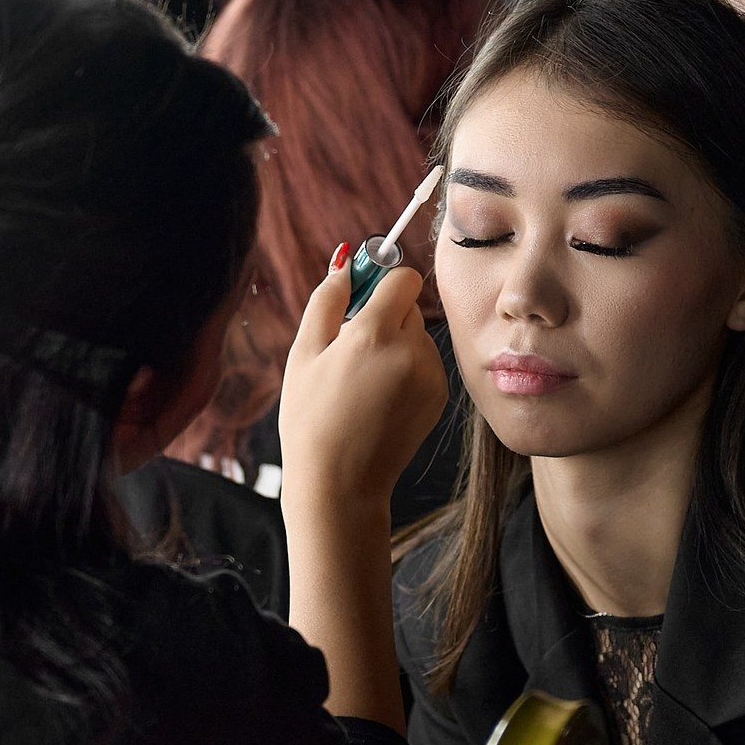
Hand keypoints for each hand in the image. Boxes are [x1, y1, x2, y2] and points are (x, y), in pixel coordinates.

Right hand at [278, 248, 448, 515]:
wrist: (339, 483)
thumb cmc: (311, 419)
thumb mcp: (304, 353)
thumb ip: (327, 299)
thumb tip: (346, 260)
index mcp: (374, 333)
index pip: (403, 277)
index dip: (381, 281)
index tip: (361, 296)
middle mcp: (412, 350)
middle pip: (409, 305)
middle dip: (383, 315)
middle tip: (350, 348)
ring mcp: (431, 376)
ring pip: (418, 336)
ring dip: (396, 344)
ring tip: (363, 381)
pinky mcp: (440, 396)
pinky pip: (425, 363)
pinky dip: (407, 370)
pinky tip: (380, 398)